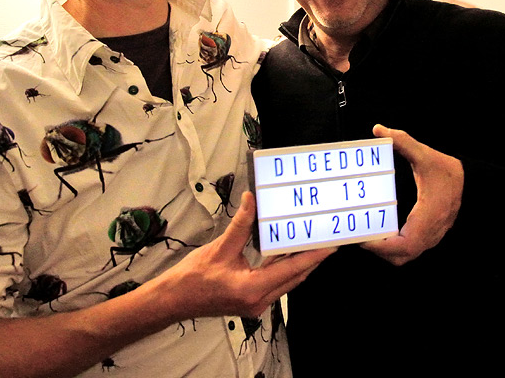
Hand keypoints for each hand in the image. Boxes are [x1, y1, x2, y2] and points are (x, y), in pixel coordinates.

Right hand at [161, 191, 333, 318]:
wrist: (173, 300)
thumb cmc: (192, 279)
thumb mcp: (219, 248)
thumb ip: (241, 225)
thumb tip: (252, 201)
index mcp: (252, 289)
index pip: (291, 270)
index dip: (313, 255)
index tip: (330, 245)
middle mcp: (258, 300)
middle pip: (294, 277)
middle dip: (312, 258)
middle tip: (327, 239)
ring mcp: (256, 303)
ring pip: (287, 281)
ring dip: (299, 263)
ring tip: (313, 243)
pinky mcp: (252, 300)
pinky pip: (276, 282)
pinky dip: (284, 268)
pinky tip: (289, 253)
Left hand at [361, 124, 463, 265]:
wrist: (472, 182)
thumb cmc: (448, 172)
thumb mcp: (425, 155)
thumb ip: (403, 142)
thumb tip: (379, 130)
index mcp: (428, 216)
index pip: (405, 246)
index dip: (382, 247)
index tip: (364, 239)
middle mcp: (431, 232)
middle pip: (401, 257)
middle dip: (379, 251)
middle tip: (361, 236)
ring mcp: (432, 236)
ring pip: (406, 256)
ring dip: (387, 251)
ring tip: (370, 235)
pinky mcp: (431, 235)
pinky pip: (411, 249)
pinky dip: (395, 247)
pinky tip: (384, 232)